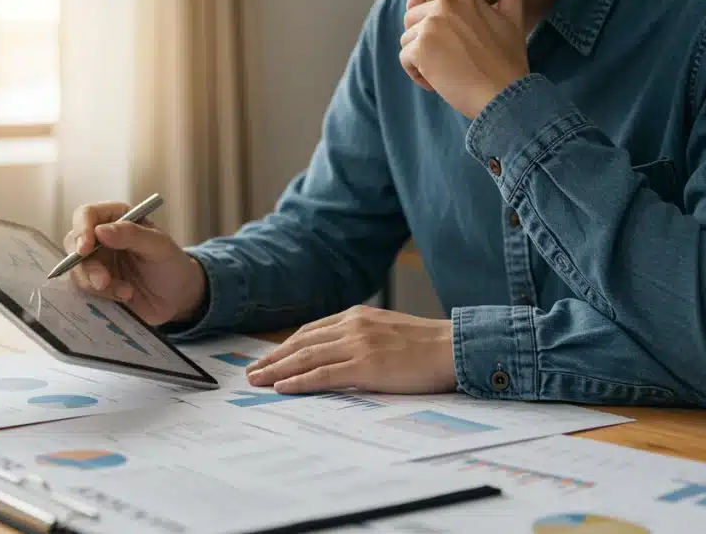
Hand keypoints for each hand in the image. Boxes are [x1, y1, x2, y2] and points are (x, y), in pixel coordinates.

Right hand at [62, 202, 206, 326]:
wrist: (177, 298)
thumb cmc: (171, 264)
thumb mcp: (159, 246)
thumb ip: (132, 235)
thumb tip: (100, 230)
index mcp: (116, 218)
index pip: (86, 215)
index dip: (81, 230)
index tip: (85, 249)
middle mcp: (101, 237)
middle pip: (74, 244)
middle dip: (86, 266)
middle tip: (103, 282)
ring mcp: (96, 261)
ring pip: (77, 270)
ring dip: (96, 284)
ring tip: (126, 292)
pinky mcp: (95, 284)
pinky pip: (84, 289)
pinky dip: (101, 296)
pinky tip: (124, 297)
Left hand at [244, 306, 456, 393]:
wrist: (453, 348)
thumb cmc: (427, 345)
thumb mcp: (388, 332)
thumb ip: (363, 338)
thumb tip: (342, 355)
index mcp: (357, 316)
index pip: (311, 331)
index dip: (286, 346)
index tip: (269, 358)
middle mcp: (352, 326)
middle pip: (301, 343)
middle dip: (273, 358)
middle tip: (251, 371)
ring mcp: (358, 345)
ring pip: (306, 358)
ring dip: (277, 370)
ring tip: (257, 381)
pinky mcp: (365, 366)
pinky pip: (323, 375)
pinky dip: (299, 381)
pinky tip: (282, 387)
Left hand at [401, 0, 533, 118]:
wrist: (504, 93)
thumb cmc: (509, 61)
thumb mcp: (513, 20)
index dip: (417, 6)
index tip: (425, 25)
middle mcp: (443, 6)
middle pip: (410, 16)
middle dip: (419, 38)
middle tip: (441, 58)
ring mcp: (430, 26)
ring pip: (406, 40)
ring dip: (419, 60)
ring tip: (443, 73)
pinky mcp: (421, 49)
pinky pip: (405, 59)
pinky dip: (416, 75)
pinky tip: (437, 83)